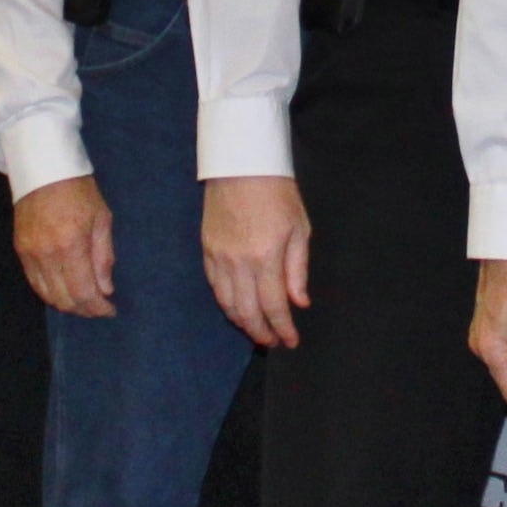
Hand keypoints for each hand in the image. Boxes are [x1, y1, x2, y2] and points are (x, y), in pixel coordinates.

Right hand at [14, 175, 114, 316]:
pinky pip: (34, 283)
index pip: (83, 292)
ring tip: (84, 300)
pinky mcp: (20, 250)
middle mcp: (47, 254)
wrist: (43, 168)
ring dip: (67, 304)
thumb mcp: (102, 218)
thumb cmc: (79, 190)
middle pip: (64, 300)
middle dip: (84, 310)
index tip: (110, 311)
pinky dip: (50, 292)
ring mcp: (30, 253)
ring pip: (47, 295)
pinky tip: (64, 289)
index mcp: (71, 244)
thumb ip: (103, 257)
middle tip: (99, 307)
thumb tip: (105, 289)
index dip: (97, 308)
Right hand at [201, 174, 310, 349]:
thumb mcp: (299, 228)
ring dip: (243, 323)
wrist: (241, 164)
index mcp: (265, 256)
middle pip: (247, 312)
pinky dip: (227, 304)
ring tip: (258, 330)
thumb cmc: (277, 192)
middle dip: (262, 333)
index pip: (273, 306)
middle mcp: (238, 262)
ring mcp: (219, 257)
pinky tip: (238, 309)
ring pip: (227, 303)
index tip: (291, 341)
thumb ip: (297, 270)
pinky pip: (215, 287)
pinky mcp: (207, 249)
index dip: (282, 328)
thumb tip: (299, 302)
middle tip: (274, 342)